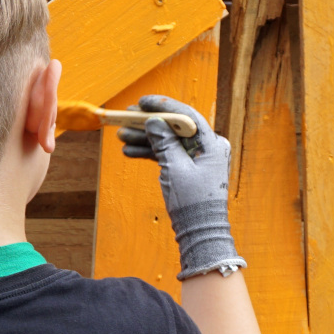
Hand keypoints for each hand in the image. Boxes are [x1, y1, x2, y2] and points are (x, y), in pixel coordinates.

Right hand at [117, 95, 243, 279]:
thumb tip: (154, 122)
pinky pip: (169, 155)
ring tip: (121, 136)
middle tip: (127, 117)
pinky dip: (151, 153)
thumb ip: (163, 141)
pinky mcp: (190, 170)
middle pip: (174, 128)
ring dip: (145, 139)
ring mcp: (199, 159)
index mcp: (212, 143)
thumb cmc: (192, 201)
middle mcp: (208, 148)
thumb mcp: (174, 167)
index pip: (186, 116)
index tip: (142, 102)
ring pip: (169, 142)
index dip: (163, 106)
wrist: (199, 231)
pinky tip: (130, 151)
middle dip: (149, 123)